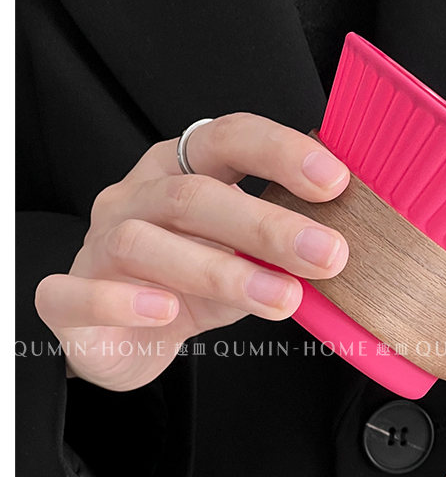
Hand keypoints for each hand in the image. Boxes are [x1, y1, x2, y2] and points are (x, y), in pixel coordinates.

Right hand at [34, 114, 349, 390]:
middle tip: (328, 254)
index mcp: (178, 169)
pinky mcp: (65, 299)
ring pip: (144, 242)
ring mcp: (95, 246)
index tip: (335, 180)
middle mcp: (134, 198)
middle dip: (267, 224)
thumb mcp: (240, 259)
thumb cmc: (184, 284)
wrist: (116, 338)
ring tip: (281, 299)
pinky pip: (77, 293)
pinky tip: (166, 312)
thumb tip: (349, 240)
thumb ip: (279, 247)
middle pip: (193, 194)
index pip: (227, 138)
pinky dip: (122, 300)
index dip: (279, 152)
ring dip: (220, 271)